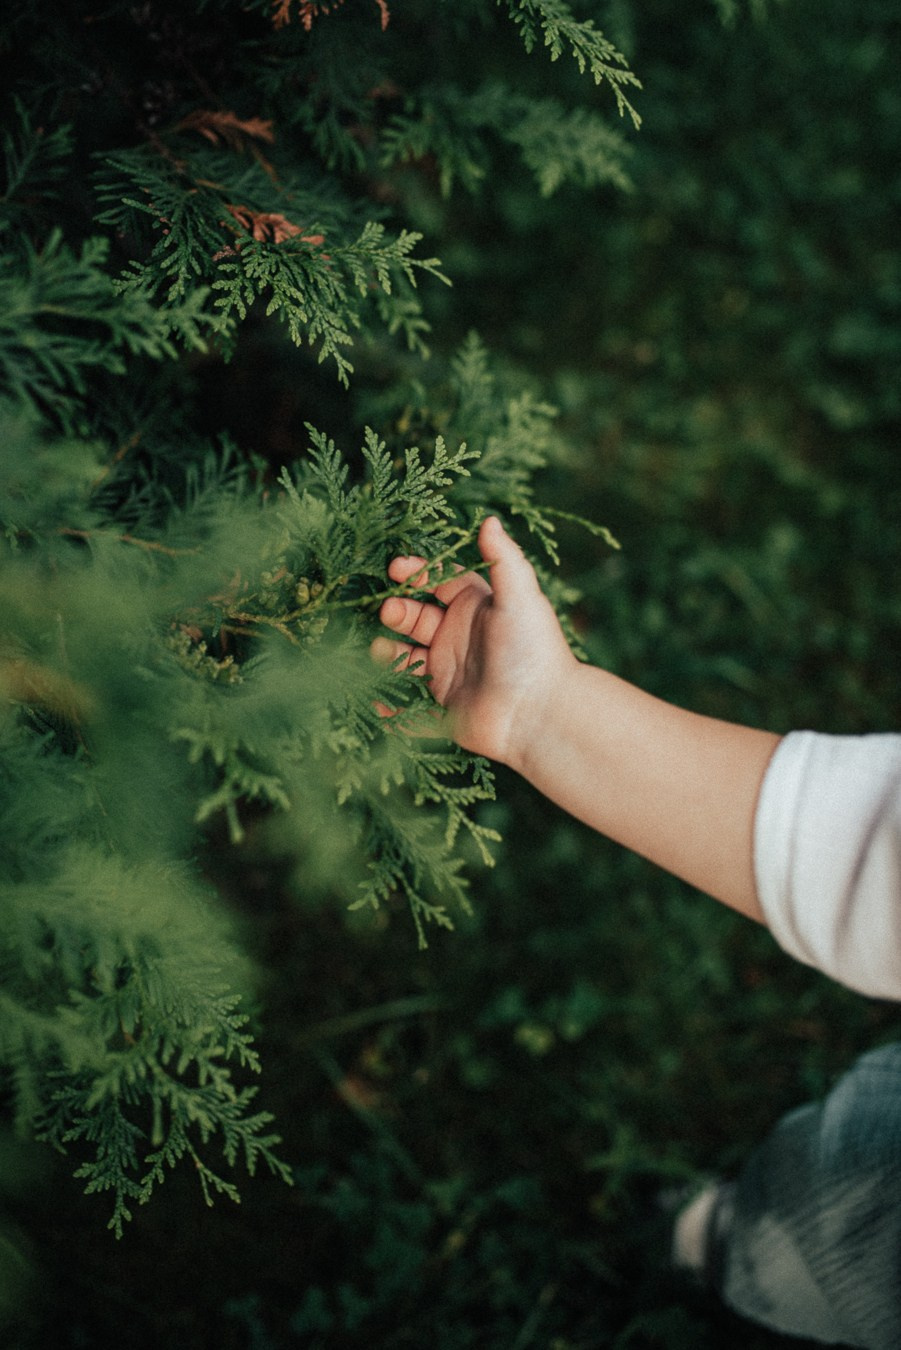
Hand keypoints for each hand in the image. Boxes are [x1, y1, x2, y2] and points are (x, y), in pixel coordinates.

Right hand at [371, 516, 574, 767]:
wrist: (541, 713)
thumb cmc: (532, 649)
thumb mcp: (519, 596)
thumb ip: (503, 558)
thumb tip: (489, 519)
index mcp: (476, 610)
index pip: (439, 584)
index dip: (417, 573)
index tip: (395, 568)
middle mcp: (459, 641)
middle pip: (416, 619)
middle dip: (398, 611)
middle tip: (389, 611)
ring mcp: (449, 676)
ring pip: (406, 660)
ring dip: (387, 654)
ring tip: (379, 650)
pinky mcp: (443, 712)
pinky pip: (407, 708)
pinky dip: (389, 705)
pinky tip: (374, 696)